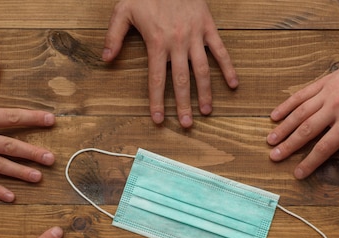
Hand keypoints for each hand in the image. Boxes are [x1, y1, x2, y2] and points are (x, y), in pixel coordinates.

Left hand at [103, 0, 237, 127]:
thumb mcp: (124, 10)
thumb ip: (114, 36)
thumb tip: (106, 59)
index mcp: (156, 42)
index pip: (156, 79)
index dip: (157, 101)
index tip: (159, 119)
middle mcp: (177, 43)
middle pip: (181, 80)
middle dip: (183, 104)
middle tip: (187, 124)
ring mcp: (194, 36)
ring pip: (201, 70)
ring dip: (205, 92)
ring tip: (206, 111)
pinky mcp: (208, 27)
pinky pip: (220, 50)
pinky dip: (227, 67)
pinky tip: (232, 84)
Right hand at [267, 52, 338, 178]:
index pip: (325, 147)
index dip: (309, 162)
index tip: (298, 173)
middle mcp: (335, 107)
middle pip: (306, 130)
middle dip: (288, 146)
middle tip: (274, 157)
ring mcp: (328, 93)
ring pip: (300, 113)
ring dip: (283, 128)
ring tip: (270, 140)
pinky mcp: (325, 82)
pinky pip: (301, 94)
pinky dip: (287, 105)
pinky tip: (275, 115)